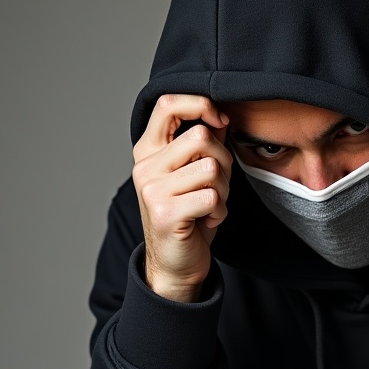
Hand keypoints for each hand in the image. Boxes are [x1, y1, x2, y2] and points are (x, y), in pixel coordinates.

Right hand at [131, 94, 231, 301]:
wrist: (175, 264)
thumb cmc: (188, 216)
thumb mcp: (192, 175)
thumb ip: (201, 146)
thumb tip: (221, 117)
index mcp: (148, 151)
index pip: (168, 104)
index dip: (200, 105)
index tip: (220, 121)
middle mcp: (144, 167)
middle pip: (201, 137)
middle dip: (223, 162)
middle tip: (216, 186)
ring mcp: (152, 189)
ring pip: (211, 167)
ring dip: (223, 190)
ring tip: (209, 205)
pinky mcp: (165, 213)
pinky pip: (211, 196)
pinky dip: (219, 211)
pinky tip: (206, 221)